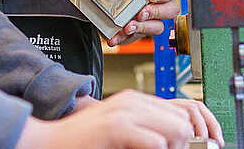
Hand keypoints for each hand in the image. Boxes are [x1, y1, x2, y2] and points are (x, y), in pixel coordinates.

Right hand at [68, 94, 220, 144]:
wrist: (50, 142)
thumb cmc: (83, 142)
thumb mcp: (121, 130)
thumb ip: (145, 129)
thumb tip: (178, 138)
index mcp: (136, 100)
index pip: (183, 109)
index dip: (193, 132)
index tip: (193, 146)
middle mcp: (133, 101)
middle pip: (184, 119)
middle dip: (184, 143)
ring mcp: (124, 112)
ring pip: (176, 129)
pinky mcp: (117, 127)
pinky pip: (156, 143)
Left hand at [110, 0, 180, 45]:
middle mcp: (159, 5)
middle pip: (170, 11)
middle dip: (156, 13)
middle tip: (141, 13)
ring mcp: (150, 20)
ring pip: (157, 28)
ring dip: (142, 28)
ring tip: (128, 27)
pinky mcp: (137, 32)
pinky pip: (134, 38)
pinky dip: (122, 39)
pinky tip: (113, 38)